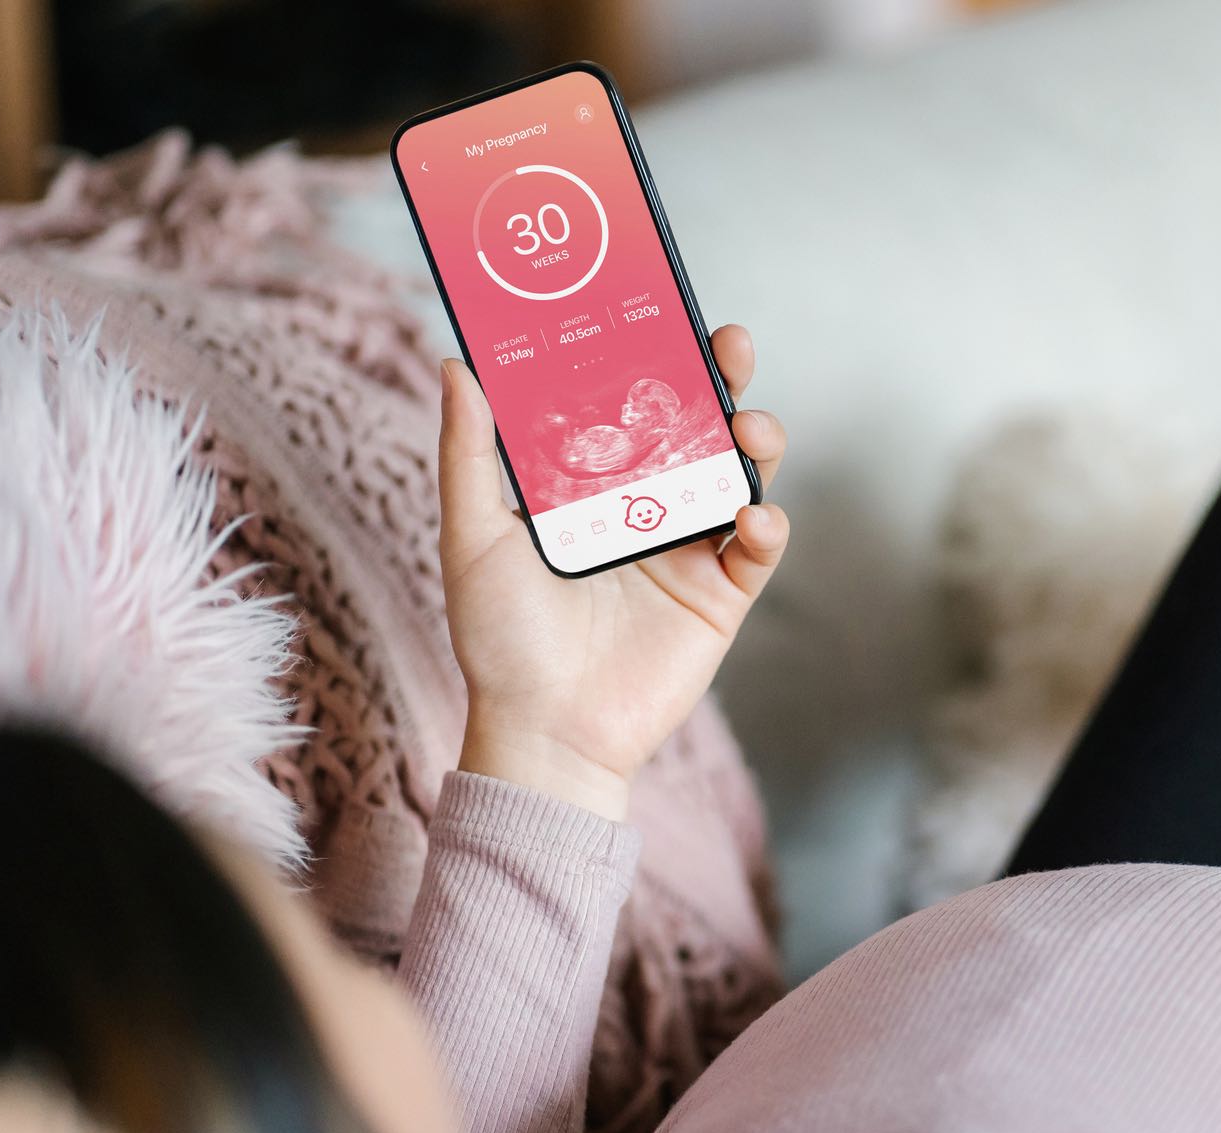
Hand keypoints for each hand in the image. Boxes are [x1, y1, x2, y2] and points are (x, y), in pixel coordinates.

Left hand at [437, 324, 787, 819]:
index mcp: (593, 485)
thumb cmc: (500, 639)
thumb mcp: (473, 536)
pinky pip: (758, 550)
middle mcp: (646, 508)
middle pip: (699, 427)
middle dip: (724, 380)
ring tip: (749, 429)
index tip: (664, 313)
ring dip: (757, 440)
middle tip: (730, 346)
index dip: (656, 358)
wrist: (545, 731)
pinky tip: (748, 513)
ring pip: (741, 475)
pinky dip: (766, 524)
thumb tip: (455, 364)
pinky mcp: (720, 598)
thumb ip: (468, 453)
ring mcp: (688, 551)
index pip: (634, 404)